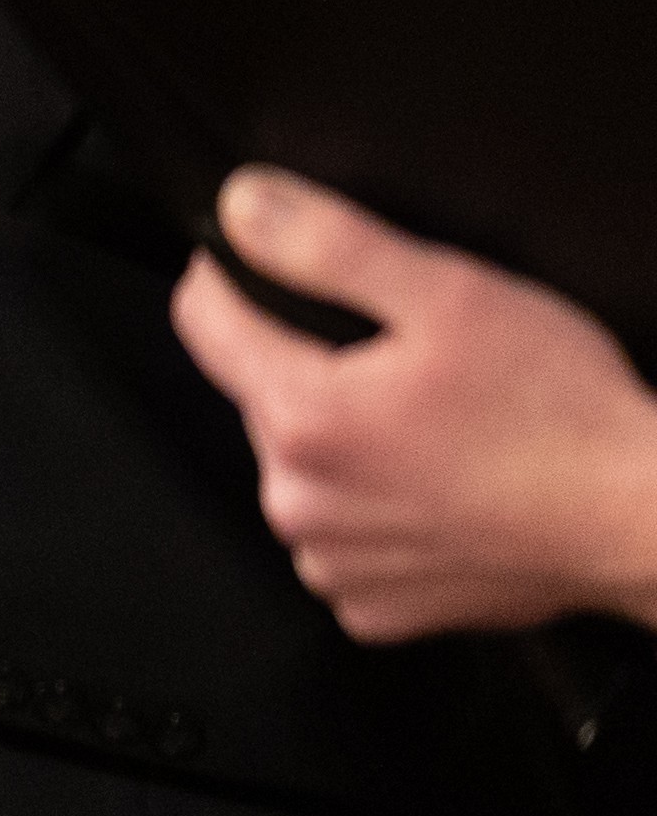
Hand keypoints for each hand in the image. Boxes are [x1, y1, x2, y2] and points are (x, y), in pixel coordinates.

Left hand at [170, 170, 656, 640]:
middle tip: (407, 363)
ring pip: (304, 468)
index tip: (274, 265)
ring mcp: (335, 562)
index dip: (232, 277)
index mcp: (302, 419)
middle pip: (260, 397)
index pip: (203, 322)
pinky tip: (443, 489)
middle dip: (313, 367)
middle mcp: (299, 501)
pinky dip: (381, 510)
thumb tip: (240, 208)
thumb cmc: (564, 415)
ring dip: (348, 442)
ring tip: (438, 430)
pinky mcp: (375, 606)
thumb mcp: (447, 294)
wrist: (646, 521)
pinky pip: (346, 536)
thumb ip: (327, 246)